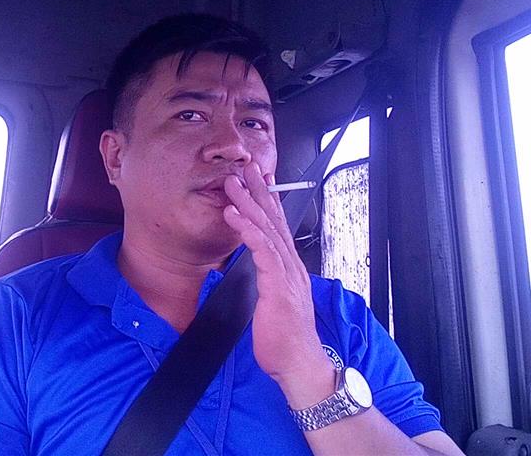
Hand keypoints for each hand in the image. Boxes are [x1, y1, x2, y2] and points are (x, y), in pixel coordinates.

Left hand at [222, 163, 335, 404]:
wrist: (298, 363)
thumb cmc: (284, 337)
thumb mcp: (274, 300)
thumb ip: (268, 279)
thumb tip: (258, 266)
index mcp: (289, 267)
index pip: (278, 226)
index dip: (267, 200)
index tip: (257, 179)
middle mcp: (291, 264)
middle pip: (274, 219)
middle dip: (259, 191)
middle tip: (246, 167)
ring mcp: (286, 273)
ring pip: (266, 229)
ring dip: (248, 204)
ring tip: (232, 184)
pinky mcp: (278, 285)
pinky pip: (261, 250)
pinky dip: (247, 229)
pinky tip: (234, 214)